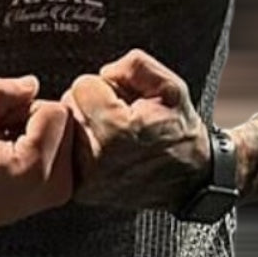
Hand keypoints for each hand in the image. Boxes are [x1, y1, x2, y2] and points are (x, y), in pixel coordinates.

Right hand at [0, 75, 74, 238]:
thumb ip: (1, 93)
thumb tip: (32, 84)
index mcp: (34, 168)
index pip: (56, 111)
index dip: (25, 109)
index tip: (2, 127)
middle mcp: (55, 185)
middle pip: (66, 121)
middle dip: (36, 119)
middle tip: (4, 137)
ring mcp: (61, 192)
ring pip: (67, 134)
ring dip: (41, 132)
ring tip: (9, 149)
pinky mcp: (61, 193)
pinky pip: (65, 149)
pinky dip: (45, 146)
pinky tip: (19, 158)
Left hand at [61, 49, 210, 209]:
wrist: (191, 179)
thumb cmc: (180, 132)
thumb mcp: (171, 86)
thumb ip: (134, 66)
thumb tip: (105, 72)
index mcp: (116, 129)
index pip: (83, 85)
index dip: (106, 86)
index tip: (124, 101)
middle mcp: (98, 156)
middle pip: (70, 106)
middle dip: (93, 104)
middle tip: (121, 117)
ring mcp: (89, 177)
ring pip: (67, 129)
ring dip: (86, 125)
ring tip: (115, 134)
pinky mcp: (84, 190)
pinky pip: (68, 152)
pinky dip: (82, 147)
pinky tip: (106, 150)